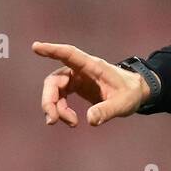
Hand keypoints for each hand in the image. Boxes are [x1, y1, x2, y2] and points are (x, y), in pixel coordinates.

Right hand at [33, 41, 151, 127]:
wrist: (134, 92)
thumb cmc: (130, 93)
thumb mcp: (123, 103)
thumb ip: (107, 110)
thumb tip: (90, 120)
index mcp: (93, 66)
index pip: (70, 54)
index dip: (53, 50)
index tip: (36, 46)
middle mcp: (81, 70)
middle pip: (55, 80)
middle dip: (49, 100)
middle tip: (52, 120)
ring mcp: (76, 78)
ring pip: (54, 90)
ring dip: (55, 108)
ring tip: (72, 123)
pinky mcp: (75, 87)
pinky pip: (59, 97)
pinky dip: (61, 110)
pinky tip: (73, 121)